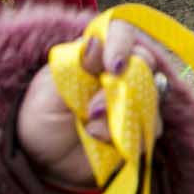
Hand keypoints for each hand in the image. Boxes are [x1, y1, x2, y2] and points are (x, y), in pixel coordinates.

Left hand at [15, 21, 168, 187]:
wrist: (43, 161)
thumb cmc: (42, 118)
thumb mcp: (48, 92)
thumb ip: (73, 67)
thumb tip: (95, 42)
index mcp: (96, 55)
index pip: (121, 33)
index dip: (122, 44)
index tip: (113, 66)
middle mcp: (120, 73)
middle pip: (144, 64)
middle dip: (122, 88)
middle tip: (92, 110)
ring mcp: (134, 100)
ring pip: (150, 98)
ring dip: (120, 116)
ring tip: (90, 131)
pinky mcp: (140, 129)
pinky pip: (150, 129)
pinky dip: (127, 137)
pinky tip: (102, 144)